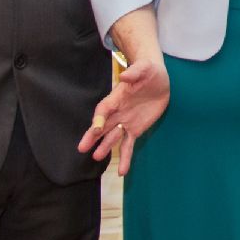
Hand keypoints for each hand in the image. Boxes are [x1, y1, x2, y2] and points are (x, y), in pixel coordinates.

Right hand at [77, 57, 169, 175]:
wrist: (158, 79)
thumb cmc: (148, 71)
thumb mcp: (144, 69)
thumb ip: (135, 73)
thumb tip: (125, 76)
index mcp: (116, 98)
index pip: (104, 109)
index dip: (99, 118)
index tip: (95, 128)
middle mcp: (118, 112)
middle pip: (102, 126)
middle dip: (92, 137)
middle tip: (82, 148)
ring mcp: (126, 122)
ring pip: (112, 137)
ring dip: (105, 147)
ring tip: (97, 157)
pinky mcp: (135, 130)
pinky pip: (128, 145)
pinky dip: (125, 158)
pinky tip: (122, 171)